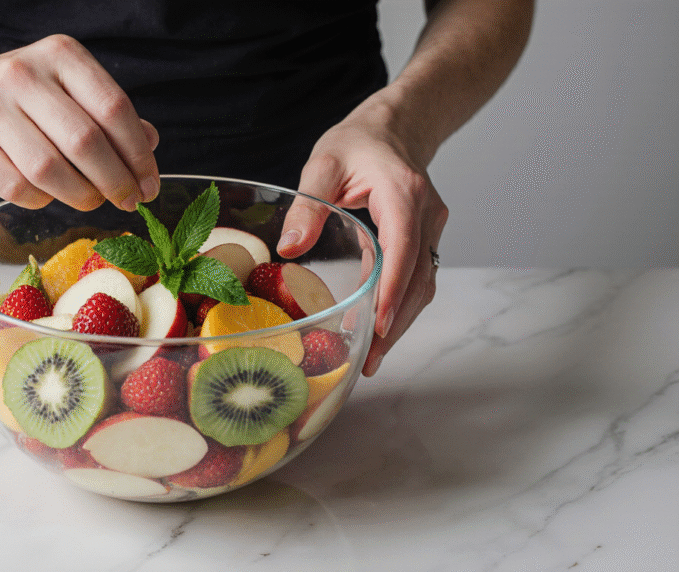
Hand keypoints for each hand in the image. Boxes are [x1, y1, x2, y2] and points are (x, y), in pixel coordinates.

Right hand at [0, 34, 159, 210]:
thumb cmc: (20, 99)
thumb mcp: (67, 91)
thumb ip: (107, 115)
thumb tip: (150, 142)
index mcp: (59, 54)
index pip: (113, 107)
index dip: (138, 153)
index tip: (149, 184)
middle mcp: (21, 74)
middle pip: (85, 141)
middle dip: (116, 181)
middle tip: (128, 201)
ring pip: (50, 169)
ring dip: (81, 195)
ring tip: (91, 200)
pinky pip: (17, 187)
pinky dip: (42, 199)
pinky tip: (49, 194)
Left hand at [277, 96, 447, 376]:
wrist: (395, 127)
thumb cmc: (358, 142)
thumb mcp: (323, 163)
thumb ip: (308, 206)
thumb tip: (288, 249)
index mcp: (403, 192)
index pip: (404, 246)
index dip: (394, 287)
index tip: (381, 322)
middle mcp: (426, 213)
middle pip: (419, 277)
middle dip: (397, 321)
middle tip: (371, 360)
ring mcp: (430, 227)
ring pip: (423, 283)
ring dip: (401, 321)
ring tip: (373, 357)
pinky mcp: (425, 238)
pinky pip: (417, 276)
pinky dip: (399, 304)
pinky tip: (375, 326)